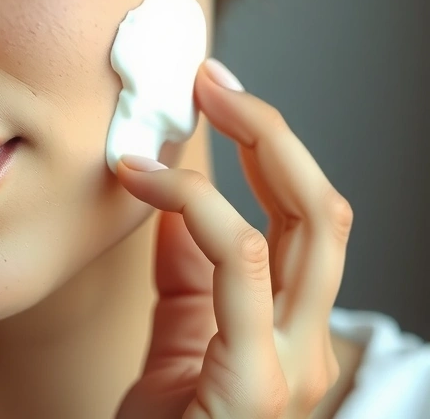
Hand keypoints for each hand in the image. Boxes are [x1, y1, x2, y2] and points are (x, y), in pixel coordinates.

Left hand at [114, 59, 352, 418]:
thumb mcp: (180, 333)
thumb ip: (187, 267)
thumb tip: (176, 193)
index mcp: (292, 327)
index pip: (307, 218)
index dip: (269, 146)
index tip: (217, 94)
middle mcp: (309, 344)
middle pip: (323, 211)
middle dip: (271, 131)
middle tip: (212, 80)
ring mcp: (292, 366)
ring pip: (304, 228)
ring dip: (246, 152)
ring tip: (186, 111)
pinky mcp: (256, 384)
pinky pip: (239, 268)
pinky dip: (195, 205)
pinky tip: (141, 181)